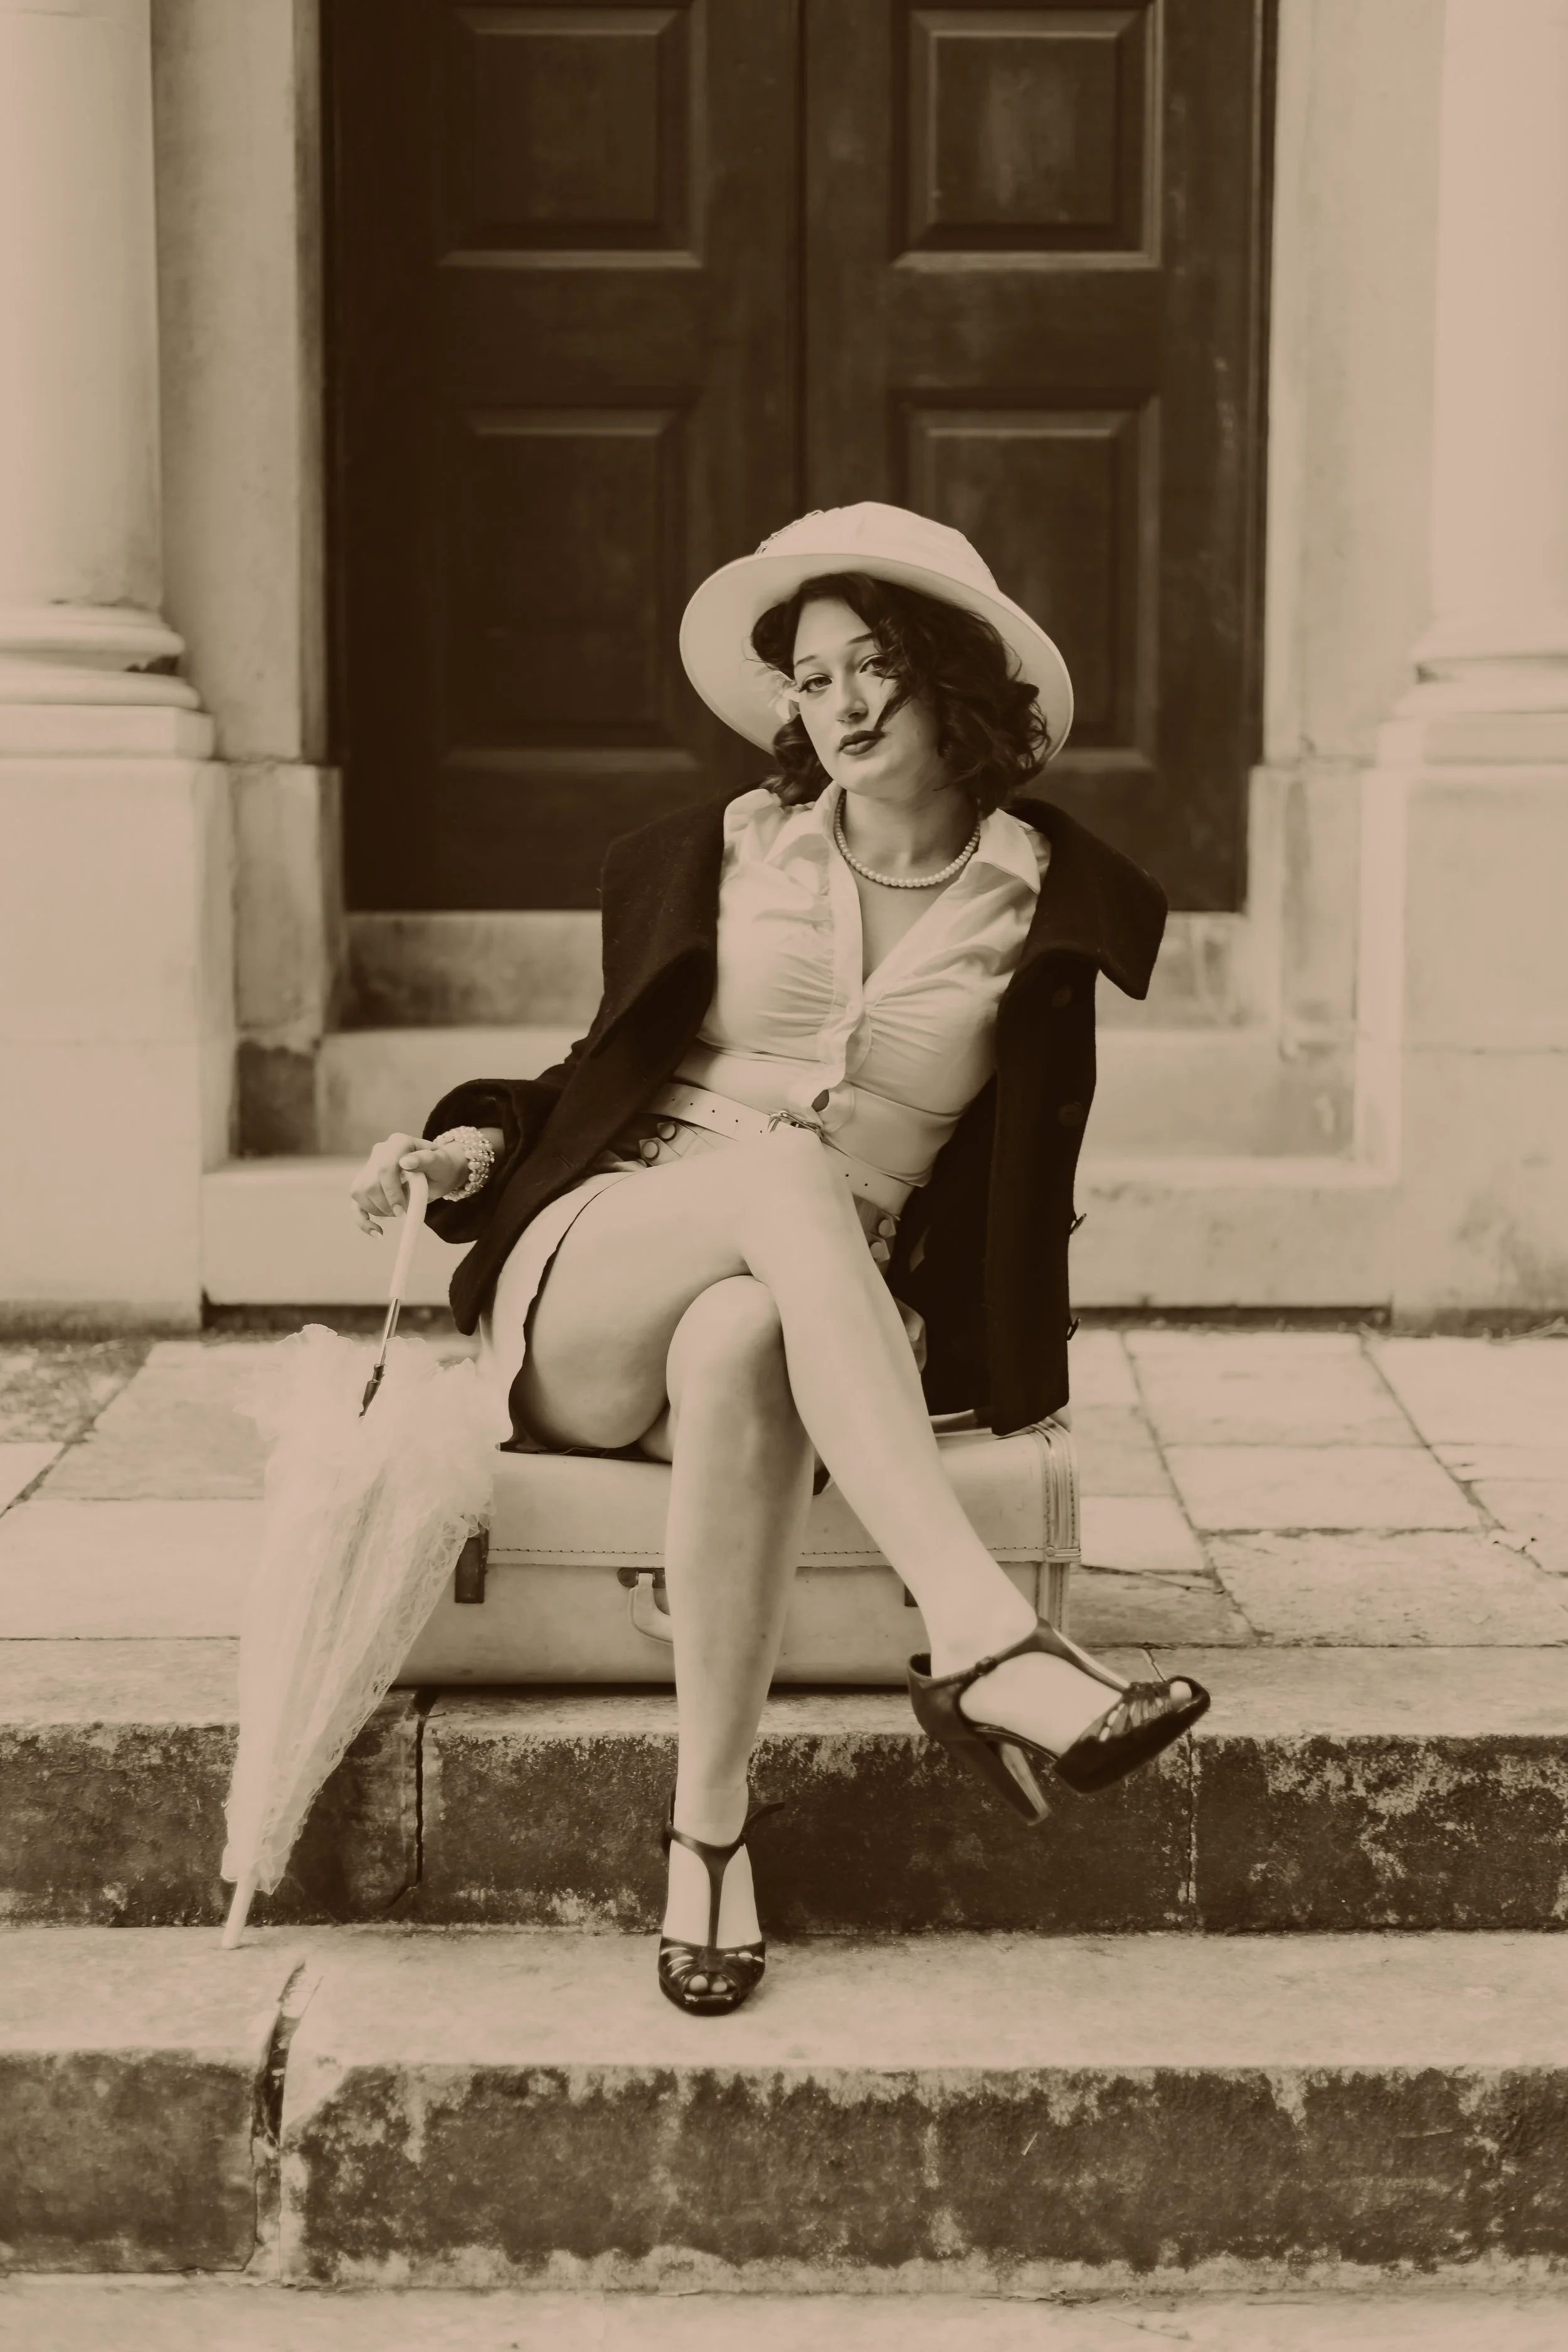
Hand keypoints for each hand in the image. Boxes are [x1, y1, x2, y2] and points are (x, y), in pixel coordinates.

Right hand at [348, 1133, 465, 1235]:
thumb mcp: (441, 1163)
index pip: (385, 1168)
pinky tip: (378, 1233)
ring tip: (397, 1213)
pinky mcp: (365, 1184)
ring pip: (360, 1193)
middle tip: (403, 1213)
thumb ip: (426, 1160)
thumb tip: (405, 1162)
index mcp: (398, 1142)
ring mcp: (370, 1167)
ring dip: (378, 1210)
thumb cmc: (441, 1167)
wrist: (438, 1171)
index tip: (402, 1211)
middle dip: (386, 1205)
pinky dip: (363, 1221)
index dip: (391, 1192)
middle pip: (370, 1183)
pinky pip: (355, 1204)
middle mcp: (380, 1151)